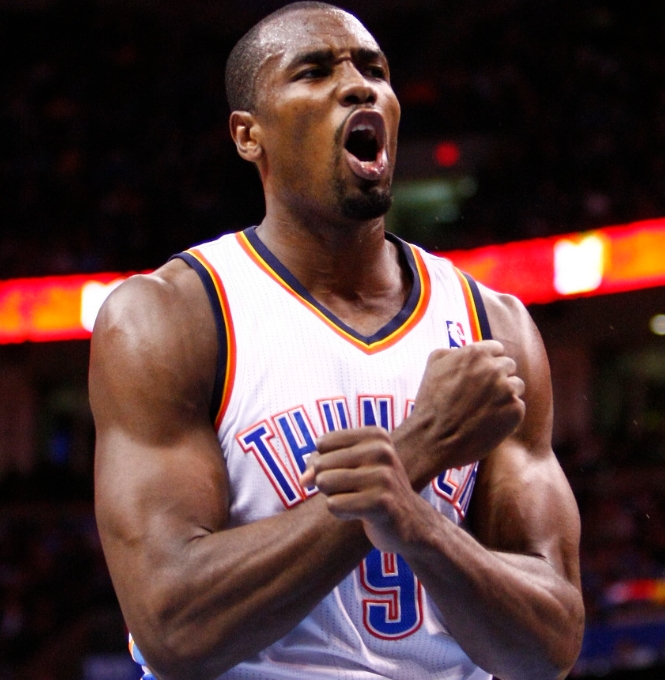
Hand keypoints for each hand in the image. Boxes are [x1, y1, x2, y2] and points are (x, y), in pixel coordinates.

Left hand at [300, 427, 423, 553]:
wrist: (410, 523)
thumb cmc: (372, 490)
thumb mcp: (349, 466)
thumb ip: (318, 464)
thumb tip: (303, 480)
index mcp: (376, 436)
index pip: (323, 443)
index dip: (326, 462)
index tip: (349, 472)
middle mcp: (382, 451)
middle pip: (321, 464)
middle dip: (328, 482)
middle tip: (355, 491)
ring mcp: (384, 477)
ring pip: (325, 482)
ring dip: (334, 497)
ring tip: (358, 500)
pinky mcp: (381, 503)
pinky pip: (333, 505)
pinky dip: (341, 513)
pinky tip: (362, 514)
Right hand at [399, 340, 524, 476]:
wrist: (434, 438)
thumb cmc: (431, 403)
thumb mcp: (433, 366)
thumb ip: (451, 351)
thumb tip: (462, 350)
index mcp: (475, 354)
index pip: (496, 349)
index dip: (489, 361)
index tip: (482, 374)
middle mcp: (494, 368)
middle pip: (509, 365)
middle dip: (498, 377)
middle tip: (483, 394)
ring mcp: (507, 389)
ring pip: (517, 385)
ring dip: (505, 395)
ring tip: (486, 408)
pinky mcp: (515, 410)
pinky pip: (518, 406)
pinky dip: (507, 414)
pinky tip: (489, 421)